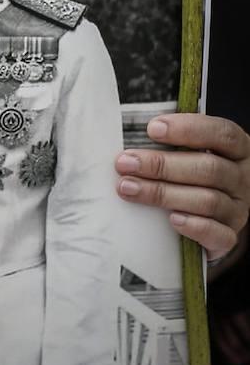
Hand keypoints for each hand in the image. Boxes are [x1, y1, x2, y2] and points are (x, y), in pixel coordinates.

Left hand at [115, 113, 249, 259]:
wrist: (213, 214)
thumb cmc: (194, 170)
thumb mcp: (192, 149)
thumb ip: (172, 140)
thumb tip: (129, 131)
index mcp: (236, 148)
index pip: (221, 133)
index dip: (188, 129)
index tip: (152, 129)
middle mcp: (242, 177)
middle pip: (208, 168)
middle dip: (161, 165)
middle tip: (125, 163)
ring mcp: (238, 208)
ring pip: (207, 200)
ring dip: (163, 193)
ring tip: (128, 188)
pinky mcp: (229, 235)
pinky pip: (217, 233)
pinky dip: (194, 226)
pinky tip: (171, 219)